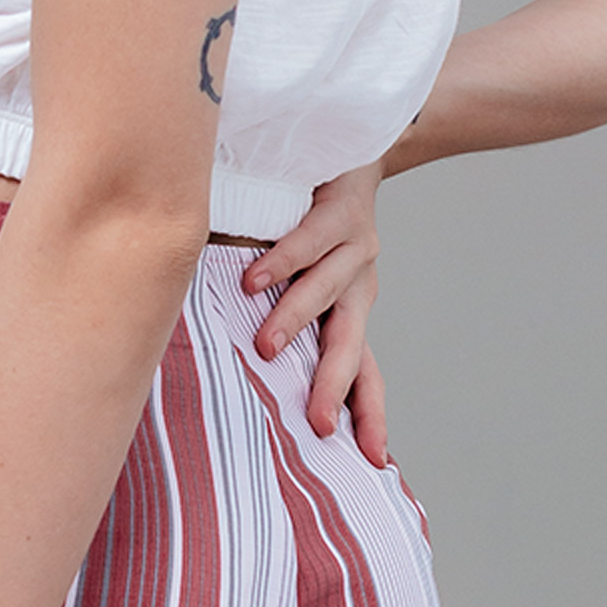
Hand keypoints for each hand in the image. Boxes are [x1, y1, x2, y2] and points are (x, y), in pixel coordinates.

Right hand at [241, 163, 389, 463]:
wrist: (350, 144)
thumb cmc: (310, 217)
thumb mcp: (306, 275)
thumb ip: (280, 314)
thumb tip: (234, 360)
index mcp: (351, 309)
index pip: (364, 372)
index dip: (369, 415)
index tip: (373, 462)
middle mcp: (359, 286)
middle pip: (349, 347)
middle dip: (332, 387)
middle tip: (314, 424)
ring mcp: (356, 249)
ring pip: (325, 294)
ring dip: (294, 321)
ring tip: (265, 348)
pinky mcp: (343, 213)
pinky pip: (309, 242)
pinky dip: (281, 262)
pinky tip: (254, 280)